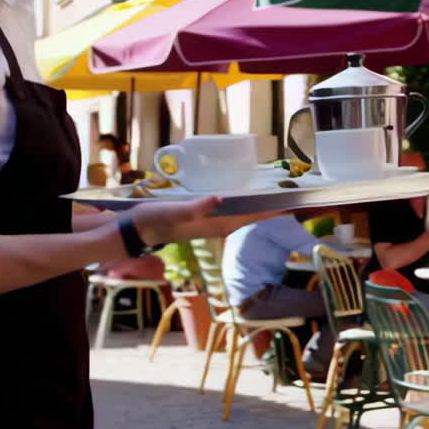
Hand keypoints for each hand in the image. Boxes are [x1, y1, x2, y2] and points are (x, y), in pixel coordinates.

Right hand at [127, 197, 279, 246]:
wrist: (138, 229)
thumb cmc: (156, 219)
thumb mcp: (175, 211)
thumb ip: (197, 207)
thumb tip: (221, 199)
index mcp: (214, 224)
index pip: (248, 218)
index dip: (269, 213)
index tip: (289, 208)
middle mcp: (216, 226)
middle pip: (249, 218)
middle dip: (269, 212)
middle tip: (291, 203)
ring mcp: (209, 224)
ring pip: (241, 216)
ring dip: (257, 210)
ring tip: (274, 202)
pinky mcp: (201, 219)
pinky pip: (229, 213)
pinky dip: (242, 207)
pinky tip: (244, 201)